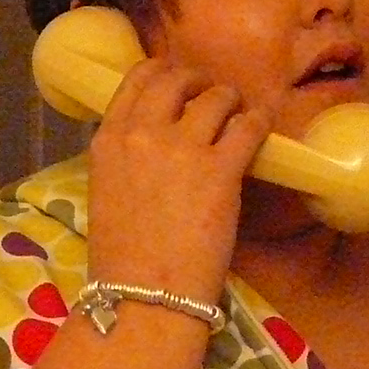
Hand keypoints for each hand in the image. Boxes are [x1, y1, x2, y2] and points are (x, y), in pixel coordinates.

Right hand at [84, 59, 270, 302]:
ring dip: (231, 101)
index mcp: (107, 139)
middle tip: (212, 97)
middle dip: (198, 82)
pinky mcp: (221, 168)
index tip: (178, 83)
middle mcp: (142, 132)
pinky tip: (263, 125)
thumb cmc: (122, 258)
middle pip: (176, 79)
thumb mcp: (106, 191)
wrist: (144, 295)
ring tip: (239, 113)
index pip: (137, 79)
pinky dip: (259, 121)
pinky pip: (248, 125)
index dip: (163, 73)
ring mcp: (182, 147)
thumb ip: (126, 158)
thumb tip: (152, 142)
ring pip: (216, 97)